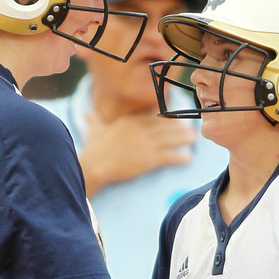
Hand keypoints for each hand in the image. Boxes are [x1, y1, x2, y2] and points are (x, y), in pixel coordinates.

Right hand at [79, 112, 194, 195]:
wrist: (95, 164)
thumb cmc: (93, 148)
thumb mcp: (94, 130)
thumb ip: (94, 120)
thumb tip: (85, 114)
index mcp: (130, 120)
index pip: (153, 114)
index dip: (166, 115)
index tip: (173, 116)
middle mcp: (142, 129)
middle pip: (166, 125)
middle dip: (179, 126)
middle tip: (189, 127)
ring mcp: (147, 143)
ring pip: (172, 138)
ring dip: (184, 138)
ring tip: (192, 139)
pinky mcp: (150, 158)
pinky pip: (170, 156)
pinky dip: (181, 157)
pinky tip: (188, 159)